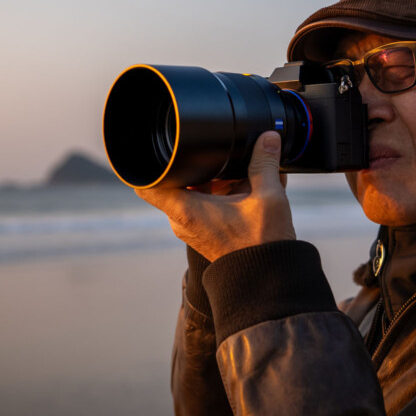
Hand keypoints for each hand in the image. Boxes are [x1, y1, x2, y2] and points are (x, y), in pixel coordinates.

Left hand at [136, 131, 295, 261]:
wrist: (268, 279)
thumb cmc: (262, 245)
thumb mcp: (268, 197)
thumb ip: (265, 163)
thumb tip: (267, 136)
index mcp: (186, 210)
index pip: (147, 184)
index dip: (148, 162)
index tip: (160, 147)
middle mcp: (182, 220)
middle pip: (175, 180)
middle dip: (195, 165)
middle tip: (219, 156)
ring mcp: (192, 226)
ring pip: (193, 191)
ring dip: (212, 179)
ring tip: (239, 175)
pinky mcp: (205, 231)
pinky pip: (205, 203)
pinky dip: (220, 192)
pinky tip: (244, 187)